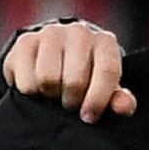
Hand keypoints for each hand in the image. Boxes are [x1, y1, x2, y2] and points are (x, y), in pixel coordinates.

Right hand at [1, 19, 129, 118]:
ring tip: (56, 94)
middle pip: (75, 80)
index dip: (98, 100)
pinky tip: (38, 87)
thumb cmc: (89, 77)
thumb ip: (121, 100)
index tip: (89, 117)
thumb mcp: (109, 89)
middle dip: (72, 100)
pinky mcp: (24, 41)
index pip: (107, 72)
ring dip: (51, 95)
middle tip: (71, 104)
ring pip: (47, 78)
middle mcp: (79, 32)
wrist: (57, 54)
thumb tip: (123, 108)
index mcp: (105, 43)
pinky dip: (31, 92)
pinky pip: (26, 80)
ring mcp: (50, 33)